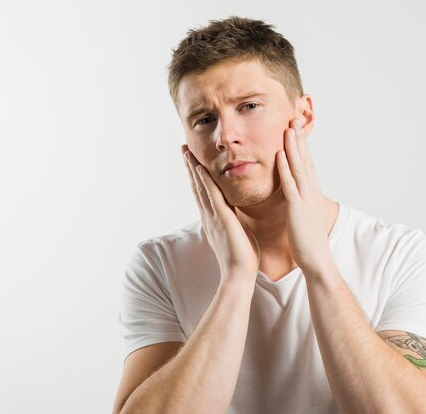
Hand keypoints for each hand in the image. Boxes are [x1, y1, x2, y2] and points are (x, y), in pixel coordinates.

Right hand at [182, 145, 260, 283]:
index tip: (193, 162)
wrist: (239, 275)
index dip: (197, 177)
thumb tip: (237, 213)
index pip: (203, 193)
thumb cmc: (242, 258)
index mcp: (213, 219)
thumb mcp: (238, 233)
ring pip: (200, 188)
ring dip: (193, 168)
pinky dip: (205, 181)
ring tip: (186, 151)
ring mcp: (213, 217)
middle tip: (184, 149)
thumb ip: (235, 220)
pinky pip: (212, 196)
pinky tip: (200, 168)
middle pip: (196, 186)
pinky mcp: (222, 219)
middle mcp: (209, 216)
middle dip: (190, 167)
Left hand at [276, 119, 332, 273]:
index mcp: (311, 194)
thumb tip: (298, 195)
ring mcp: (305, 198)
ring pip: (299, 167)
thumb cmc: (308, 241)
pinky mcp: (297, 207)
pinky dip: (286, 168)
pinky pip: (290, 184)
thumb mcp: (306, 216)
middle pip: (305, 160)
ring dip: (293, 146)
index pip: (307, 164)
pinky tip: (280, 154)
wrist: (316, 259)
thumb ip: (302, 203)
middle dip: (300, 139)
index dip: (302, 146)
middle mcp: (310, 192)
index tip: (297, 130)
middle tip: (294, 118)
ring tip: (288, 128)